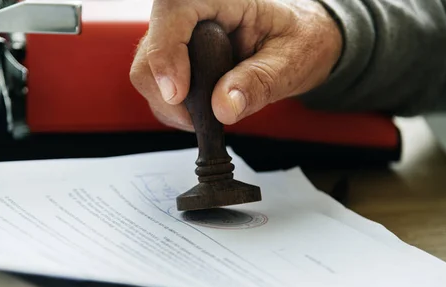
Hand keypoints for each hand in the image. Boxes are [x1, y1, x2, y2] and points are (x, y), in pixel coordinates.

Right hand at [129, 0, 342, 130]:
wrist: (298, 44)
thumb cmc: (298, 39)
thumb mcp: (291, 60)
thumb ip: (260, 82)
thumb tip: (223, 107)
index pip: (173, 12)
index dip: (166, 54)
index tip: (177, 93)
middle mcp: (190, 11)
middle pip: (150, 51)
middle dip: (169, 93)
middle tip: (203, 116)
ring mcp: (177, 37)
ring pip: (147, 74)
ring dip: (173, 106)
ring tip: (212, 111)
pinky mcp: (173, 60)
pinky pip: (157, 89)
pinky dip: (176, 110)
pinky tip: (204, 109)